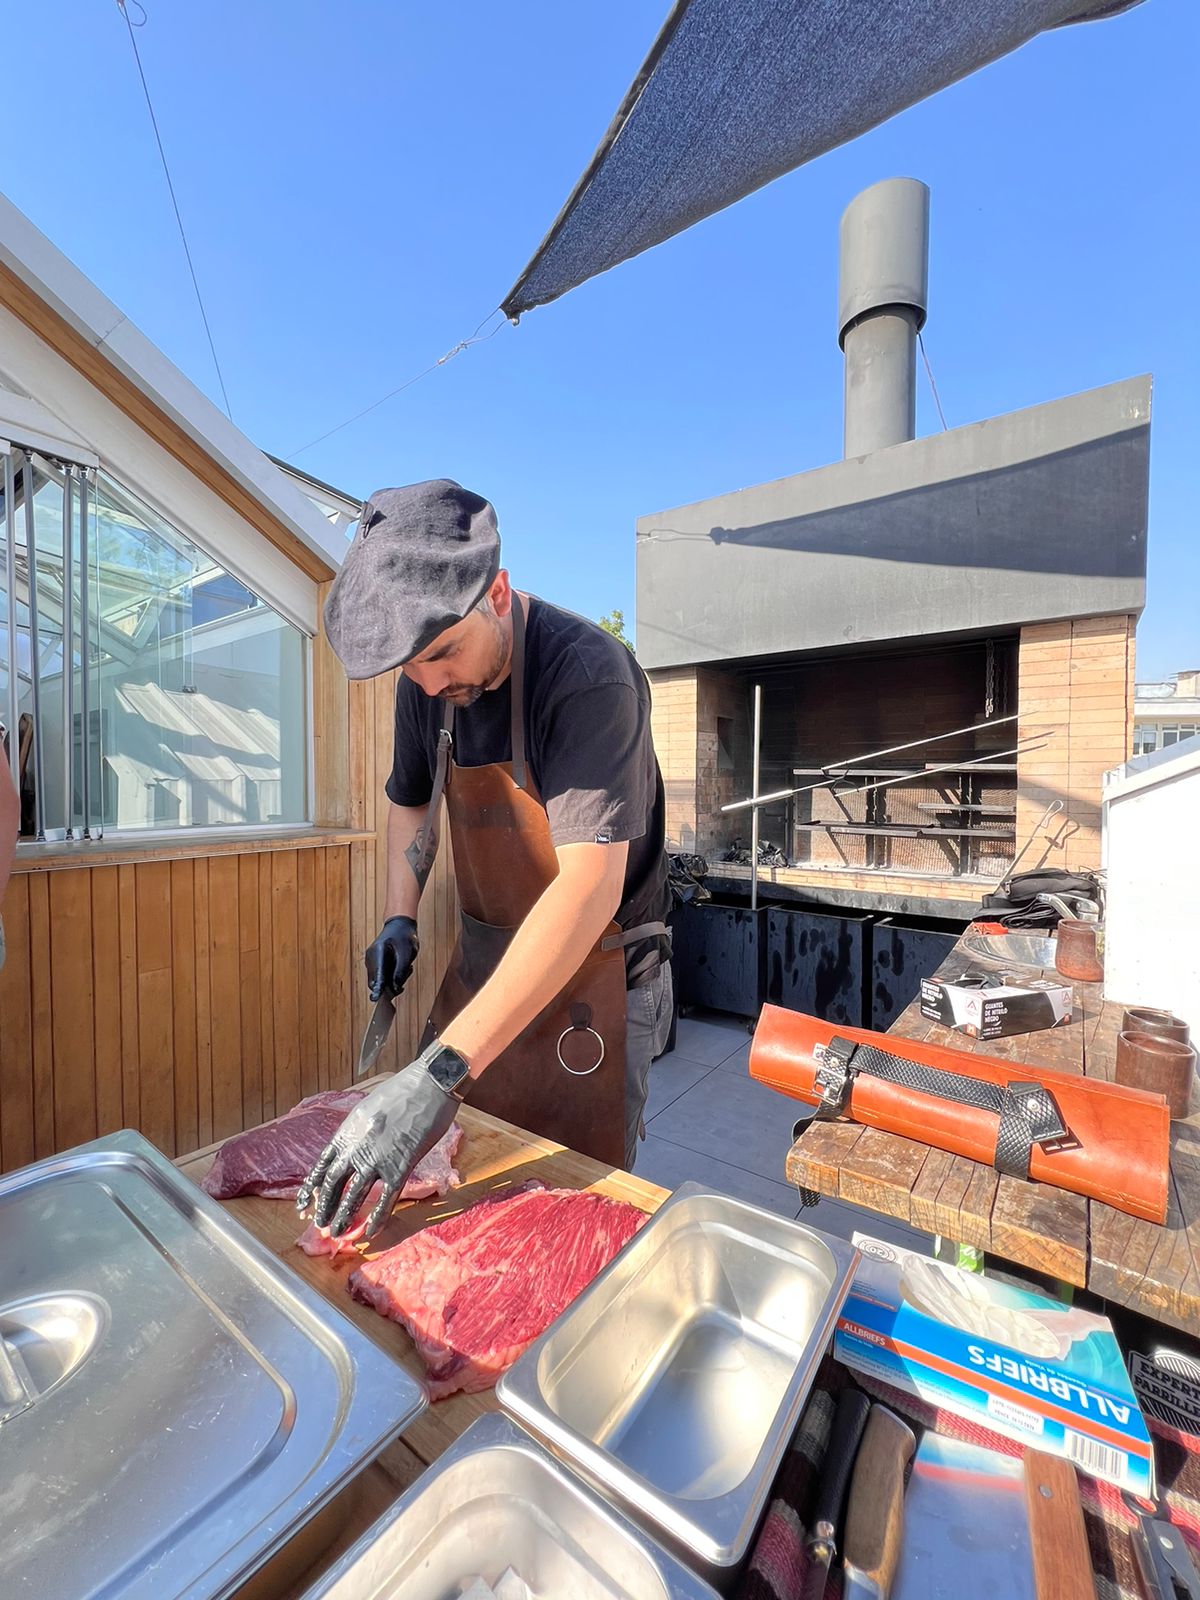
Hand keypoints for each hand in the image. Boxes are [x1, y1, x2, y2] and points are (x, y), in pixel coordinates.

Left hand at [296, 1054, 457, 1237]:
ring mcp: (378, 1158)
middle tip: (320, 1223)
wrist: (430, 1083)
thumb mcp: (368, 1107)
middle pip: (333, 1183)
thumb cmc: (403, 1089)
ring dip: (344, 1216)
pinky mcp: (401, 1166)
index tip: (305, 1202)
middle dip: (325, 1206)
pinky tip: (371, 1231)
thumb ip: (357, 1131)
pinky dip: (378, 1217)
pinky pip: (387, 1198)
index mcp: (347, 1130)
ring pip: (354, 1195)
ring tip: (337, 1233)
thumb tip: (352, 1149)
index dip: (312, 1186)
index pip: (322, 1164)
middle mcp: (357, 1146)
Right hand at [365, 915, 418, 1001]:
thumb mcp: (407, 953)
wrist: (400, 925)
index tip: (376, 999)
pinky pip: (381, 976)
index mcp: (377, 952)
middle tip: (405, 978)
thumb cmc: (404, 936)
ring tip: (407, 968)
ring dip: (393, 980)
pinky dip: (391, 977)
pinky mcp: (375, 964)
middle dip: (390, 985)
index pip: (377, 975)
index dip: (378, 988)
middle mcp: (371, 958)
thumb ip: (401, 971)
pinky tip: (402, 968)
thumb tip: (395, 987)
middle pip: (376, 981)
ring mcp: (371, 961)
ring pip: (379, 980)